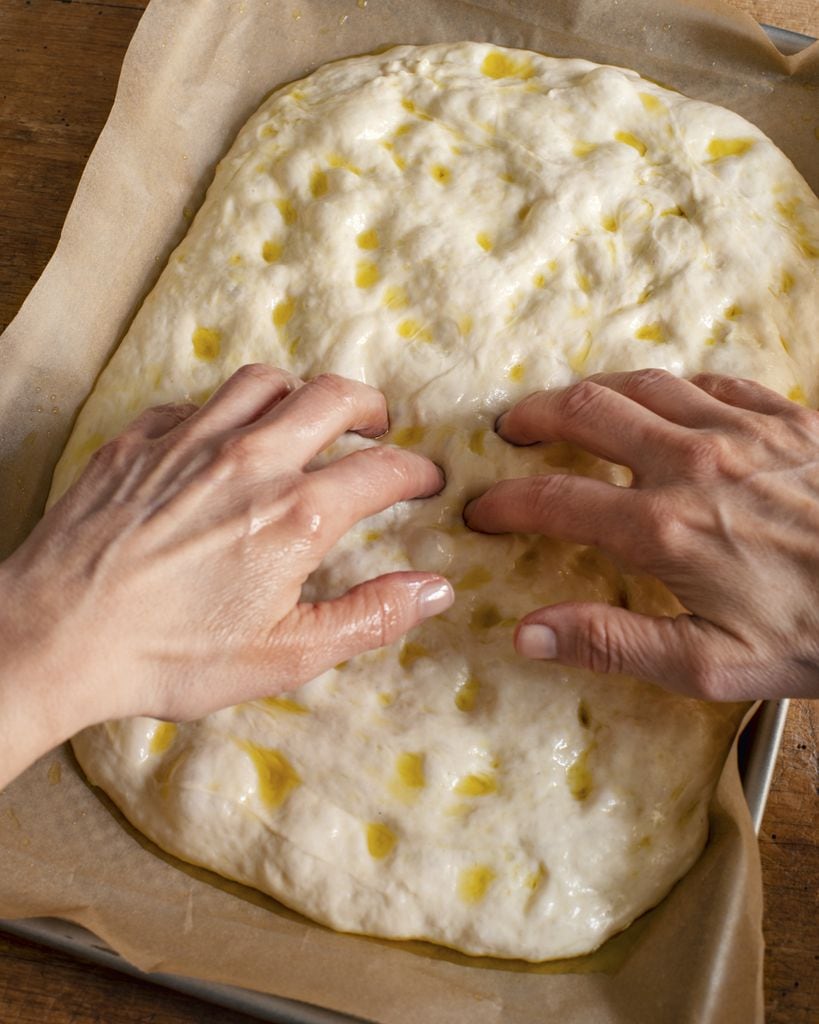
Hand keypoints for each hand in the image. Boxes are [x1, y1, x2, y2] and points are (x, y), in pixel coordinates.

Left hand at [0, 365, 451, 784]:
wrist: (54, 636)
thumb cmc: (169, 656)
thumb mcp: (286, 655)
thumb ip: (369, 616)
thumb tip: (435, 590)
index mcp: (296, 513)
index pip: (382, 470)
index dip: (416, 471)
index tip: (426, 480)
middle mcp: (250, 460)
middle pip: (332, 398)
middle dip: (370, 406)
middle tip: (379, 425)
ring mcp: (189, 441)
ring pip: (264, 381)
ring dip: (300, 392)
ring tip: (308, 414)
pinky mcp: (139, 440)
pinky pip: (194, 401)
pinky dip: (225, 410)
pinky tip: (221, 436)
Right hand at [465, 369, 818, 700]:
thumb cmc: (817, 632)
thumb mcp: (711, 663)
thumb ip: (612, 644)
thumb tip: (527, 634)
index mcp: (662, 526)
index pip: (554, 499)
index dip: (505, 501)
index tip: (480, 508)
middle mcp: (690, 462)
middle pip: (586, 412)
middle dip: (534, 418)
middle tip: (510, 431)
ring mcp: (740, 429)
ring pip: (642, 384)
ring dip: (592, 390)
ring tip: (569, 405)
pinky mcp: (785, 415)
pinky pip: (709, 381)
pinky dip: (669, 387)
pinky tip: (663, 402)